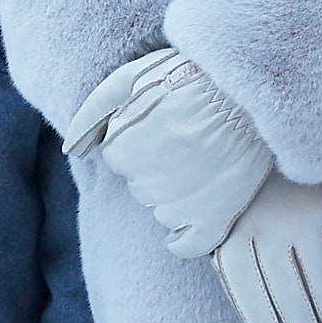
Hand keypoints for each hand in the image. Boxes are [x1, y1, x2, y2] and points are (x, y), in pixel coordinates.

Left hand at [67, 47, 274, 256]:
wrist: (249, 90)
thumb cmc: (191, 78)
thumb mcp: (131, 77)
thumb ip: (93, 113)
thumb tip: (73, 151)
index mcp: (123, 151)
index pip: (119, 158)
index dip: (142, 140)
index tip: (167, 124)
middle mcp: (146, 184)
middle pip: (140, 185)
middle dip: (158, 166)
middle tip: (190, 140)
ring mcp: (180, 206)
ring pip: (162, 211)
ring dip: (176, 192)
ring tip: (206, 160)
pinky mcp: (213, 219)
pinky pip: (186, 245)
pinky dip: (188, 234)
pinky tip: (200, 212)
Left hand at [213, 170, 321, 322]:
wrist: (275, 132)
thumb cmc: (248, 185)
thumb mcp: (223, 213)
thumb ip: (220, 247)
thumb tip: (210, 270)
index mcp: (234, 226)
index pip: (243, 280)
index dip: (257, 313)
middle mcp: (270, 222)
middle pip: (288, 290)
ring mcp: (307, 215)